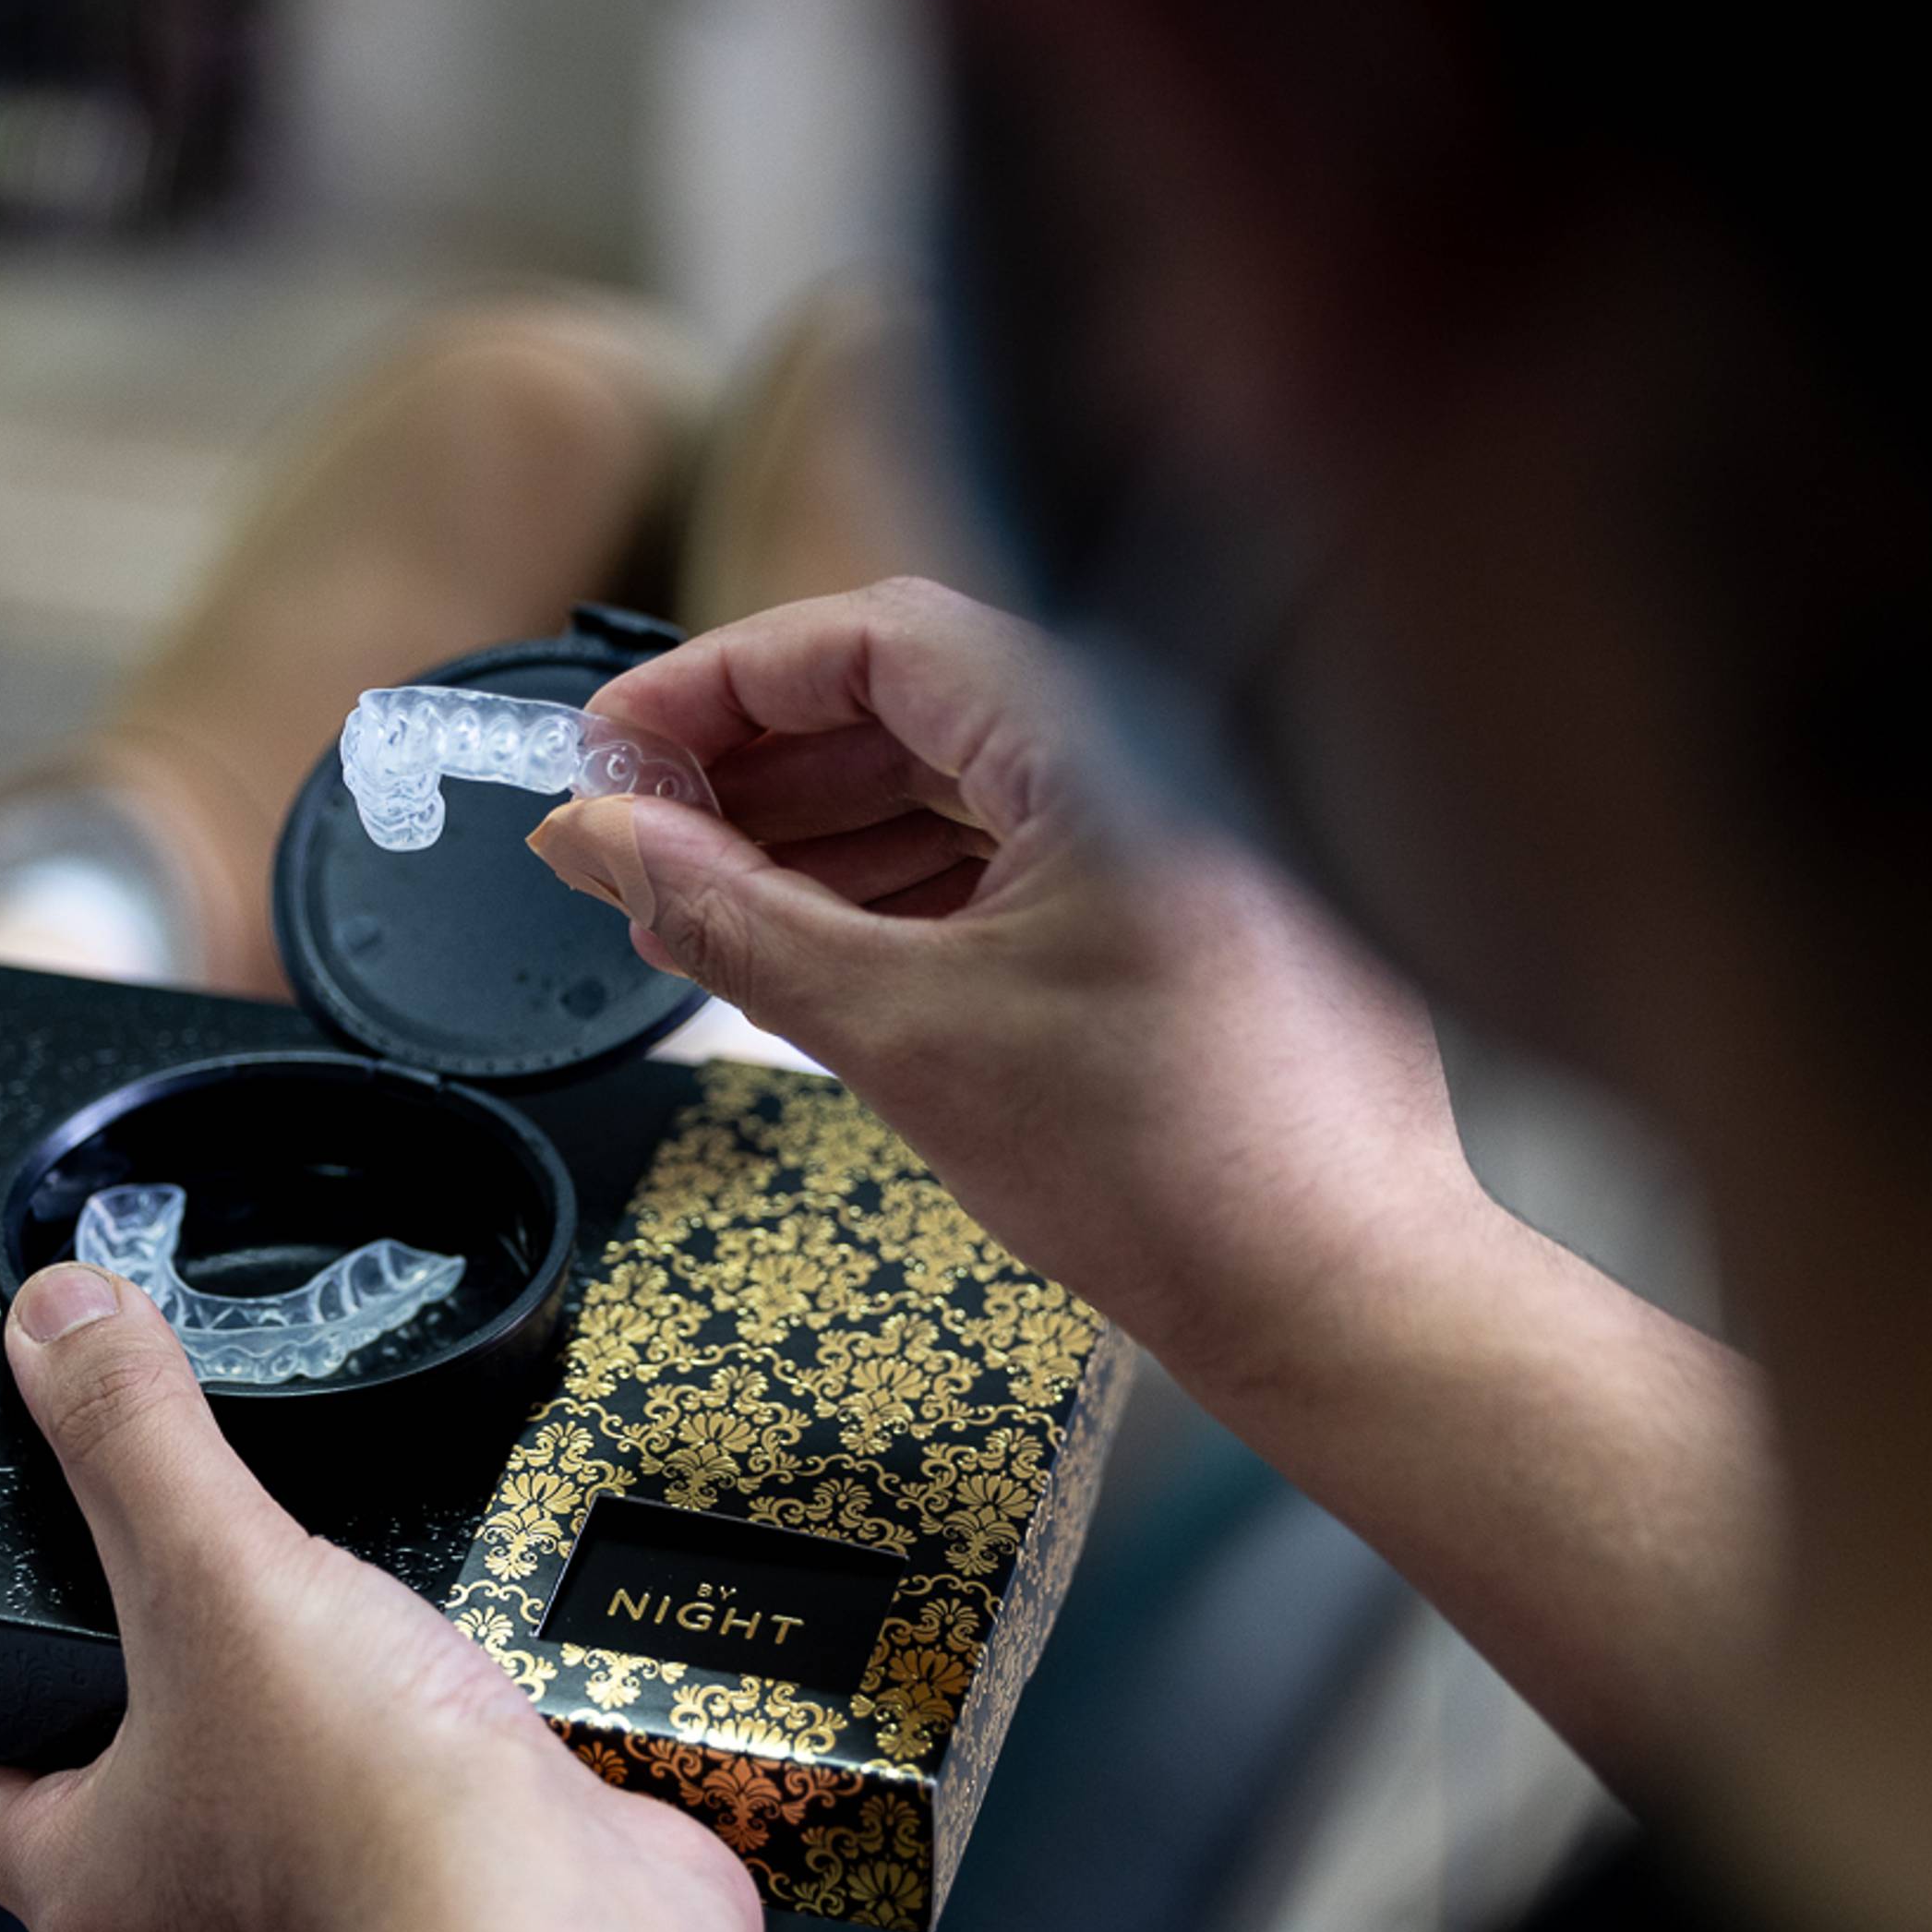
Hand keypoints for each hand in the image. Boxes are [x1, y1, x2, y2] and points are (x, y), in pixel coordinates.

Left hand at [0, 1261, 755, 1931]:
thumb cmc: (375, 1824)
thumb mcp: (222, 1573)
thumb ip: (134, 1439)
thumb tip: (57, 1326)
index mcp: (91, 1887)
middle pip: (123, 1834)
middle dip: (156, 1735)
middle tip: (192, 1636)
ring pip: (270, 1868)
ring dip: (299, 1781)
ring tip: (345, 1674)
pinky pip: (411, 1887)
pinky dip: (428, 1823)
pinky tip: (467, 1754)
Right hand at [533, 582, 1773, 1784]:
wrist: (1334, 1292)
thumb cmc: (1171, 1173)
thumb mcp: (899, 1033)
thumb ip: (727, 916)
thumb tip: (598, 838)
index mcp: (1101, 735)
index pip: (872, 639)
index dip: (719, 684)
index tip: (615, 746)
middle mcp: (1153, 746)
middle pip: (915, 699)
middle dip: (760, 767)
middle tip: (641, 835)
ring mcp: (1179, 817)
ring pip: (964, 776)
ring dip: (824, 830)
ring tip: (708, 906)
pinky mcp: (1187, 891)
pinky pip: (1023, 841)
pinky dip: (912, 882)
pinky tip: (821, 942)